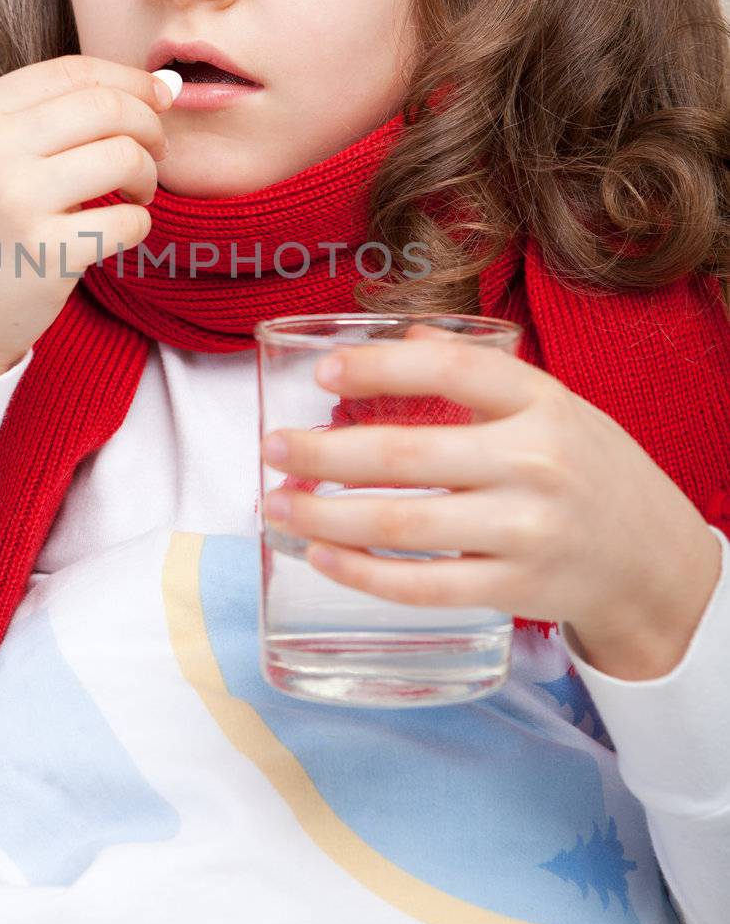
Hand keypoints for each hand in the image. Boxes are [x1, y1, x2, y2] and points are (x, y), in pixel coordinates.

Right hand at [0, 55, 173, 383]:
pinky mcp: (45, 252)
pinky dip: (139, 223)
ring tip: (136, 193)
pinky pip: (128, 219)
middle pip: (106, 107)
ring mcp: (15, 201)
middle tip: (156, 150)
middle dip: (149, 125)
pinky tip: (121, 231)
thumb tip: (164, 84)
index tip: (160, 97)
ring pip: (124, 156)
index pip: (72, 71)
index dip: (129, 79)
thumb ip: (55, 115)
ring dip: (148, 174)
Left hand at [260, 327, 721, 674]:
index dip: (379, 367)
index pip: (449, 370)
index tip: (323, 374)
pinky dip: (362, 573)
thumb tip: (405, 334)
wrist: (653, 559)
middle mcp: (534, 463)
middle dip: (323, 454)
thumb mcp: (550, 404)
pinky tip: (321, 555)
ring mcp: (525, 531)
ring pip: (405, 526)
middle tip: (271, 449)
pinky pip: (423, 586)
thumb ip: (478, 372)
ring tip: (277, 504)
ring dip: (326, 517)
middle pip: (407, 455)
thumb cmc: (585, 468)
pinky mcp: (514, 590)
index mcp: (540, 402)